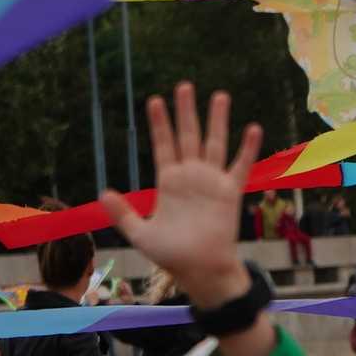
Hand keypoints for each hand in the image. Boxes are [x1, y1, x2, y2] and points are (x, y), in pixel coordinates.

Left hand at [100, 84, 263, 309]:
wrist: (200, 270)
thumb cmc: (172, 255)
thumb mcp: (140, 233)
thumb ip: (123, 213)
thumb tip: (103, 192)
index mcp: (169, 182)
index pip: (163, 145)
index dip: (159, 124)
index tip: (154, 100)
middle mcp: (191, 176)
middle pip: (188, 136)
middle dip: (185, 111)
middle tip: (184, 86)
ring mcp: (212, 182)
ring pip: (215, 143)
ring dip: (217, 120)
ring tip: (220, 95)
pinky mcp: (230, 192)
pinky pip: (241, 166)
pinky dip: (248, 149)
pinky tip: (252, 128)